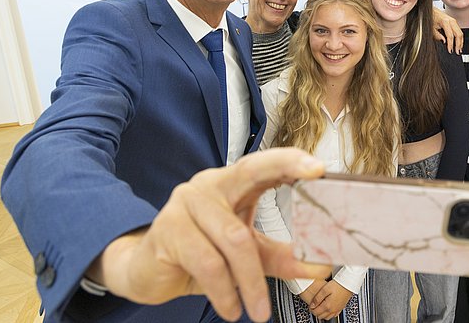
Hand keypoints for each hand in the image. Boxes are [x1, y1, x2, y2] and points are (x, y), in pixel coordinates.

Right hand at [88, 148, 328, 322]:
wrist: (147, 272)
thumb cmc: (200, 255)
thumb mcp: (246, 255)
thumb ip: (281, 257)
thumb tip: (321, 266)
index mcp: (231, 183)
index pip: (264, 164)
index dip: (291, 160)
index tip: (320, 166)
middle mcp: (209, 184)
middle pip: (251, 171)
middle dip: (285, 168)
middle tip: (316, 174)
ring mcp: (186, 203)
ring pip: (235, 238)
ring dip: (252, 281)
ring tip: (260, 312)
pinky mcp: (168, 231)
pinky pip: (208, 263)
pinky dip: (225, 291)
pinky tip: (231, 310)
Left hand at [309, 279, 353, 319]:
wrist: (348, 283)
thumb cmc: (338, 285)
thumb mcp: (325, 289)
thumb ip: (317, 298)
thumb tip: (312, 305)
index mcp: (328, 306)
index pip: (316, 312)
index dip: (311, 309)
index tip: (310, 306)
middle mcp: (333, 309)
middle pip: (321, 316)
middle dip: (316, 312)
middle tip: (314, 306)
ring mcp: (337, 309)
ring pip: (327, 317)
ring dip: (322, 314)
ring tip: (320, 308)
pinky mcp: (341, 307)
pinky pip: (334, 315)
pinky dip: (329, 314)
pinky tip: (328, 309)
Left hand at [432, 8, 463, 53]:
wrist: (432, 11)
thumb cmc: (431, 18)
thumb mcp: (431, 28)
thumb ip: (437, 35)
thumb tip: (444, 41)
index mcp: (445, 22)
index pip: (450, 36)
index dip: (451, 44)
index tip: (450, 50)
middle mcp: (451, 21)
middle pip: (458, 34)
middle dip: (459, 44)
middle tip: (457, 52)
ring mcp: (454, 21)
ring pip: (460, 33)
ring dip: (461, 42)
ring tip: (459, 50)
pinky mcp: (454, 22)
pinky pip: (459, 31)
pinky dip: (459, 38)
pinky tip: (459, 43)